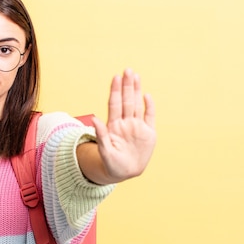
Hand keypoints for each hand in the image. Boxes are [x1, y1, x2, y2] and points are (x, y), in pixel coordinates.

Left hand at [92, 68, 155, 182]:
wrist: (126, 172)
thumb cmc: (112, 164)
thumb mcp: (105, 151)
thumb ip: (101, 135)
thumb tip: (94, 119)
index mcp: (114, 126)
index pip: (115, 104)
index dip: (115, 91)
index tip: (116, 77)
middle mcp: (125, 123)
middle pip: (126, 101)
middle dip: (127, 86)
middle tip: (127, 70)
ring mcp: (137, 126)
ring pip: (137, 105)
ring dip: (136, 91)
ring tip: (135, 76)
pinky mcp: (149, 133)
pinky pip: (150, 117)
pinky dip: (149, 107)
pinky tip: (147, 96)